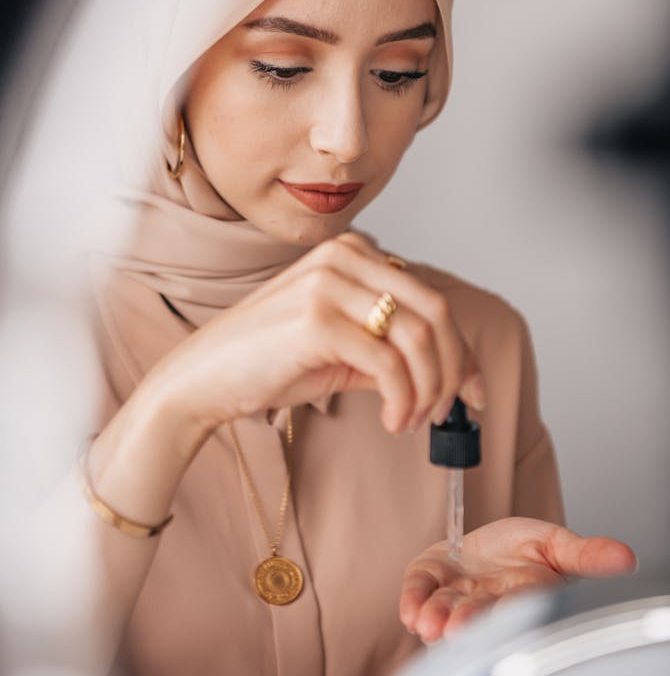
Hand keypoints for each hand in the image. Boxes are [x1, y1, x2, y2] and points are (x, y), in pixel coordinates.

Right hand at [147, 232, 484, 437]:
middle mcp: (343, 258)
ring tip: (411, 421)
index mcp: (352, 253)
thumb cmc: (268, 362)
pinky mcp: (316, 320)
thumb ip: (391, 347)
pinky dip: (403, 400)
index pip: (431, 299)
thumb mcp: (342, 347)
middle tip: (449, 412)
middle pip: (436, 312)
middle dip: (454, 369)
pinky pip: (388, 363)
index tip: (473, 390)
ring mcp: (328, 284)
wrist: (202, 379)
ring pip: (418, 337)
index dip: (463, 350)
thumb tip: (453, 376)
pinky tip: (391, 421)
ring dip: (428, 391)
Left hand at [400, 518, 636, 643]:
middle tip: (453, 630)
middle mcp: (488, 604)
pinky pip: (419, 590)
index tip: (501, 618)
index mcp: (523, 598)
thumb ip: (585, 555)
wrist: (487, 543)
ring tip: (427, 622)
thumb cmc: (522, 550)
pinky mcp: (429, 578)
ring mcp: (456, 594)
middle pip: (479, 616)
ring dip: (436, 618)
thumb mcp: (558, 544)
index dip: (509, 615)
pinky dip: (412, 599)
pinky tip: (409, 611)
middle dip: (467, 624)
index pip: (519, 609)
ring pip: (445, 611)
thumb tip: (625, 558)